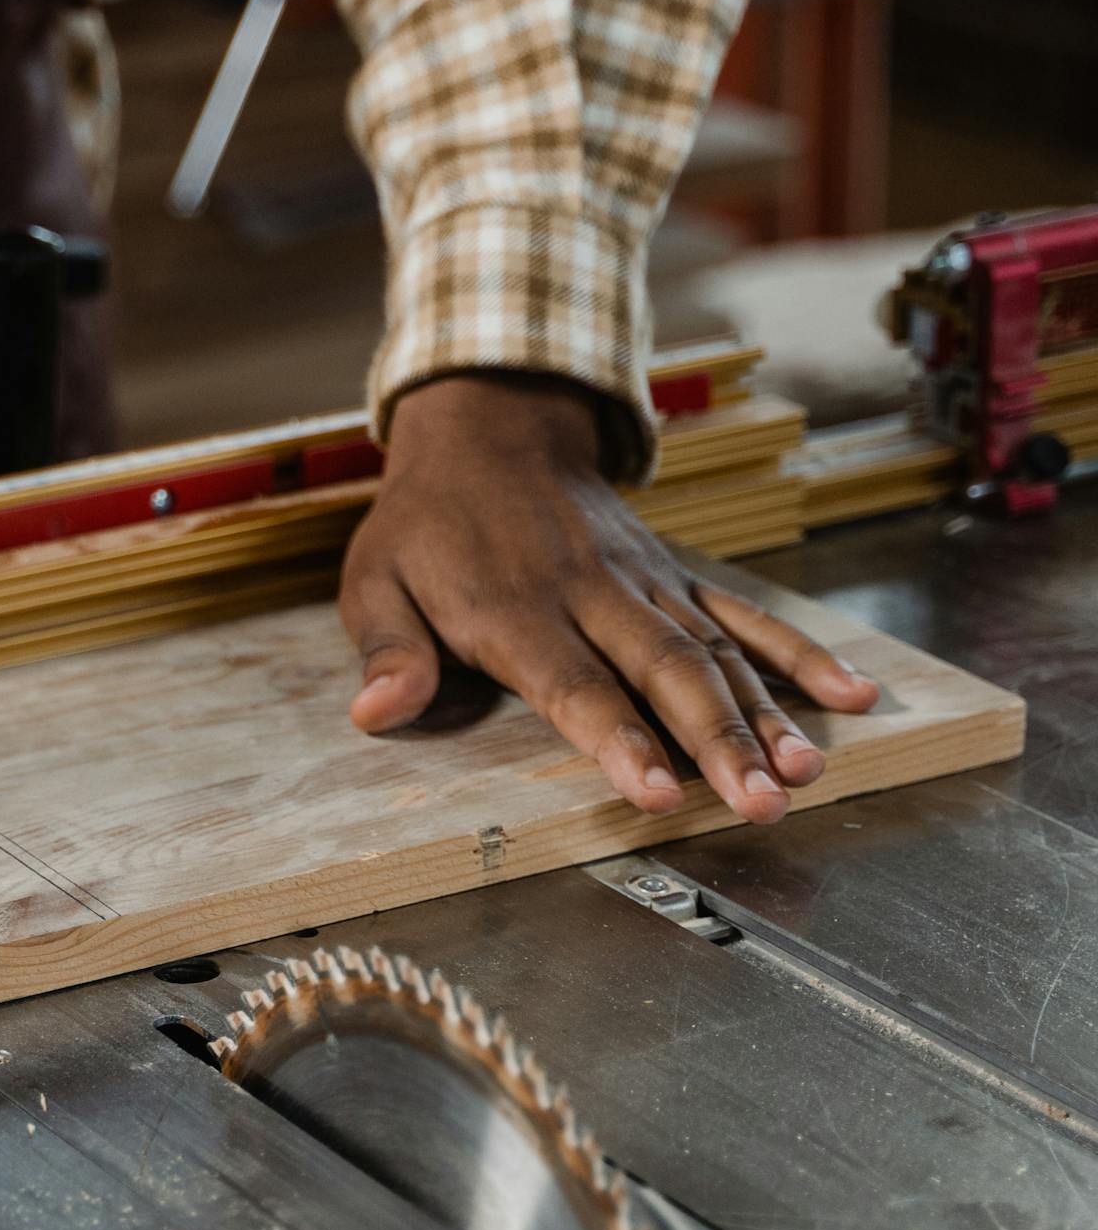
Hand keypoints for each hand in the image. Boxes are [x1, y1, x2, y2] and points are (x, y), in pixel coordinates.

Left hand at [341, 374, 878, 822]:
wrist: (492, 428)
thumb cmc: (427, 524)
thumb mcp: (376, 580)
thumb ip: (387, 650)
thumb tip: (376, 711)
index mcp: (516, 608)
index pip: (575, 684)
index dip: (617, 740)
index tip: (655, 792)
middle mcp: (594, 595)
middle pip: (667, 673)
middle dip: (720, 742)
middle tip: (764, 802)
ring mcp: (647, 584)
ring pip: (718, 652)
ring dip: (768, 715)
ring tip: (808, 772)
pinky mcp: (678, 577)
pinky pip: (747, 616)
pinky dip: (801, 657)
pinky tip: (853, 697)